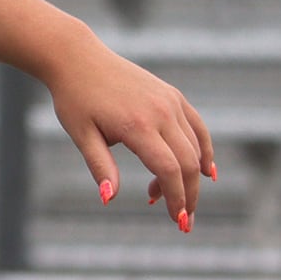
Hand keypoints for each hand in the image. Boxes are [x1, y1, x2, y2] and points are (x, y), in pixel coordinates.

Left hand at [43, 34, 215, 230]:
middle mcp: (160, 111)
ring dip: (190, 177)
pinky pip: (197, 127)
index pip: (168, 170)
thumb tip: (109, 199)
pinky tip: (206, 172)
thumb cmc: (74, 98)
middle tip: (182, 222)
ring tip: (163, 195)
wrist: (77, 58)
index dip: (176, 199)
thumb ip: (100, 166)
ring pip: (195, 148)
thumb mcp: (81, 134)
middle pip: (188, 163)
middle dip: (189, 196)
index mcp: (137, 124)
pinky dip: (204, 150)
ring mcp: (170, 101)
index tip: (177, 222)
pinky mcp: (172, 94)